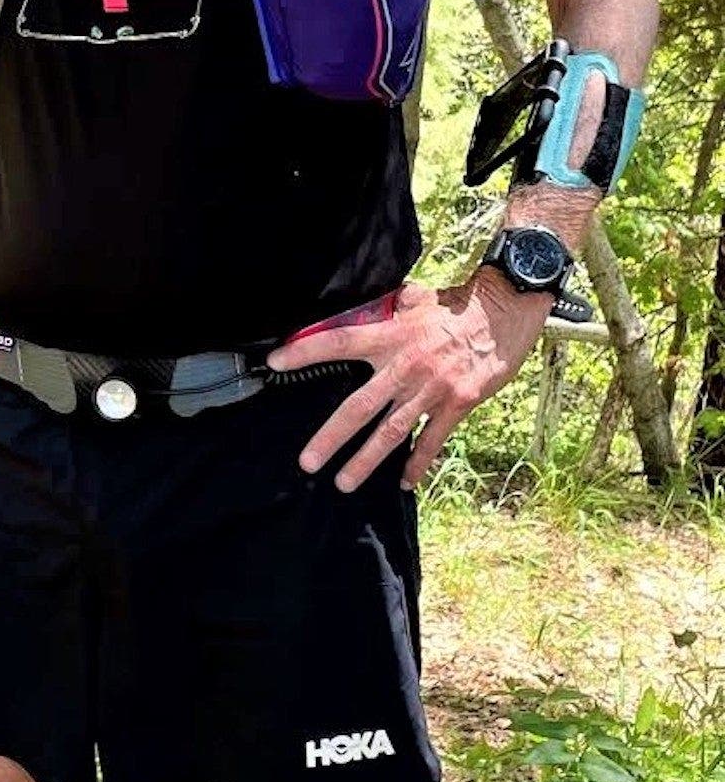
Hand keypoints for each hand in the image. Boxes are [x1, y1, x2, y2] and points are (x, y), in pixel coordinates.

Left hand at [267, 275, 553, 490]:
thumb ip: (389, 308)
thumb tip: (371, 305)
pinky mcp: (457, 404)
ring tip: (343, 483)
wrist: (505, 312)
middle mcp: (406, 365)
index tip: (276, 363)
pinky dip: (417, 463)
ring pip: (391, 432)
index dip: (306, 352)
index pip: (340, 342)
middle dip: (331, 437)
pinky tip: (403, 483)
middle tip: (307, 462)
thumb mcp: (417, 298)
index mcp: (391, 335)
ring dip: (366, 461)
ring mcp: (431, 389)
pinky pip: (432, 440)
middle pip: (359, 406)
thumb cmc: (457, 305)